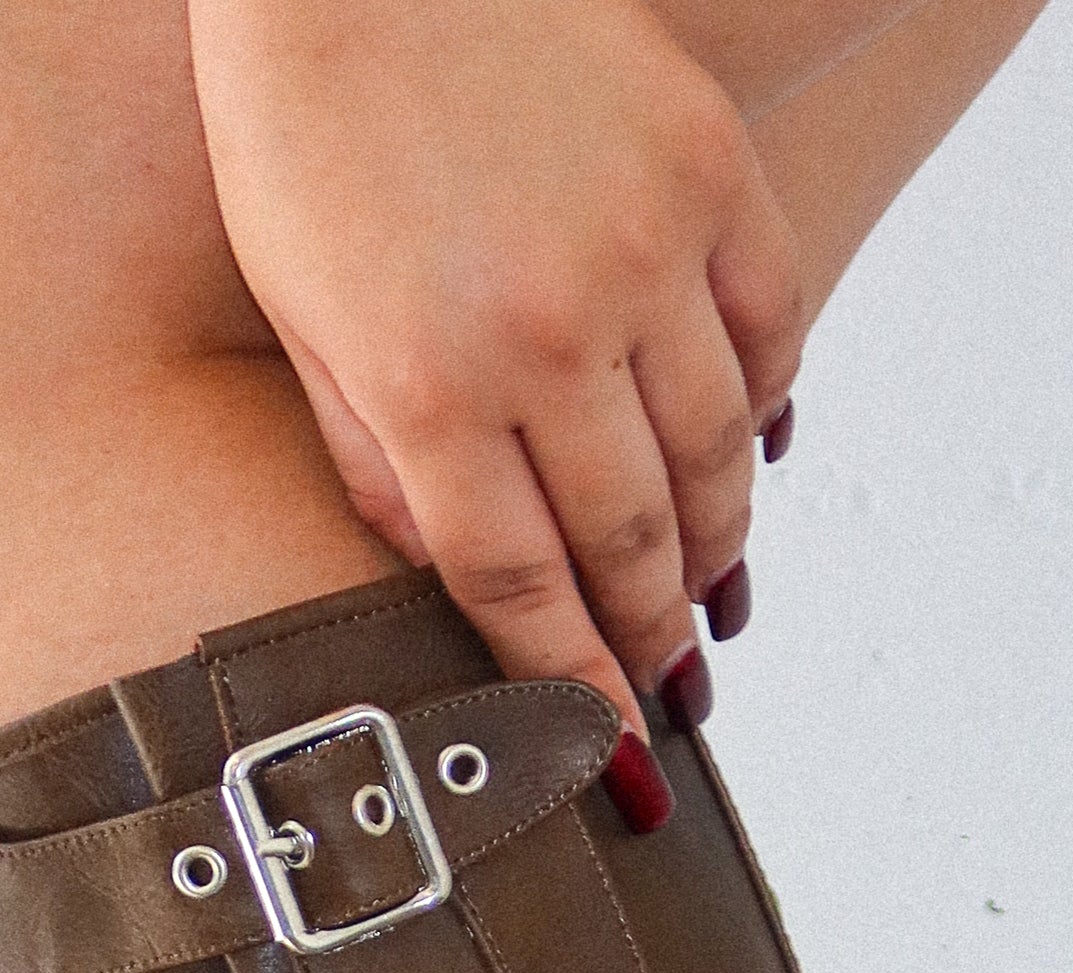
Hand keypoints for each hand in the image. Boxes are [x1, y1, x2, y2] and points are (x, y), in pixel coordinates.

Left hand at [187, 0, 803, 727]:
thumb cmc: (306, 123)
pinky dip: (772, 408)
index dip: (574, 684)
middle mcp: (550, 331)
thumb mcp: (299, 321)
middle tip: (667, 686)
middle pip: (631, 542)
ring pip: (718, 457)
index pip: (524, 586)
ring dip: (717, 545)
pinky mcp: (707, 166)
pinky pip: (773, 327)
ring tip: (705, 593)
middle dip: (651, 636)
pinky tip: (756, 456)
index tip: (610, 750)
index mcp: (432, 382)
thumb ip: (378, 465)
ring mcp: (644, 246)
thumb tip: (465, 583)